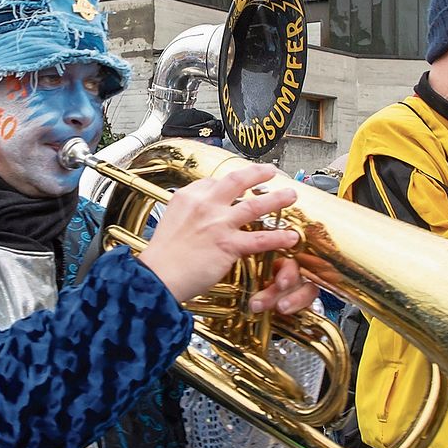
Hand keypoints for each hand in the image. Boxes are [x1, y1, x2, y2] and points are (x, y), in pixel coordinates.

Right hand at [139, 163, 312, 311]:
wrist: (157, 276)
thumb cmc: (162, 255)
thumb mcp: (171, 221)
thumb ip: (190, 212)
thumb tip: (203, 212)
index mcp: (189, 196)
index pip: (216, 181)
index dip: (232, 182)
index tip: (243, 181)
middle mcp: (205, 204)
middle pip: (238, 180)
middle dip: (258, 173)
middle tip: (272, 171)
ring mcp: (218, 223)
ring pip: (255, 205)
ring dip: (277, 199)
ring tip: (291, 194)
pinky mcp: (228, 245)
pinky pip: (260, 239)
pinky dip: (278, 237)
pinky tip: (291, 237)